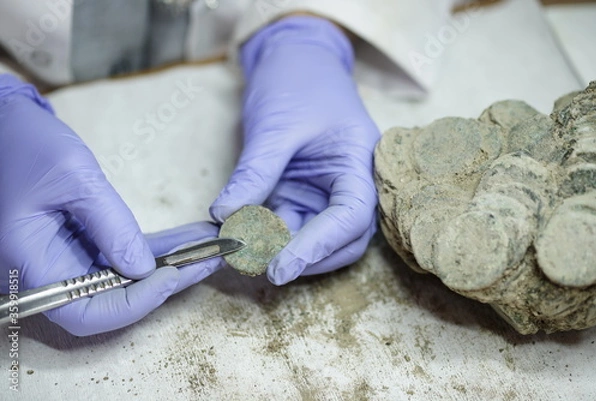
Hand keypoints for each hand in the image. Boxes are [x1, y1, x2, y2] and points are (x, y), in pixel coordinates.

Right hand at [0, 75, 220, 335]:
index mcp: (30, 263)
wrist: (4, 123)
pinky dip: (151, 249)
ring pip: (121, 281)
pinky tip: (187, 237)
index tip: (172, 276)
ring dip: (166, 266)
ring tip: (208, 247)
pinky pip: (117, 257)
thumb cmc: (26, 144)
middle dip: (163, 284)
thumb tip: (145, 270)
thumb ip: (111, 226)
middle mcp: (44, 272)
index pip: (85, 313)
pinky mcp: (76, 245)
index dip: (133, 304)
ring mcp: (61, 260)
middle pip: (110, 301)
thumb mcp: (76, 178)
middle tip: (210, 259)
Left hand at [210, 17, 379, 284]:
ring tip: (246, 253)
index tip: (280, 267)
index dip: (319, 247)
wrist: (293, 58)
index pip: (351, 216)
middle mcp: (348, 183)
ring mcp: (323, 191)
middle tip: (262, 267)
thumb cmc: (296, 81)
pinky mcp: (300, 193)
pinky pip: (287, 223)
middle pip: (343, 239)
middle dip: (306, 257)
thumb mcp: (274, 126)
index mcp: (359, 162)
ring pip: (313, 236)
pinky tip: (242, 237)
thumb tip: (224, 217)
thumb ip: (254, 173)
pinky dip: (266, 234)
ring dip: (283, 249)